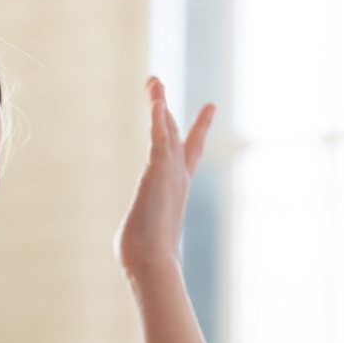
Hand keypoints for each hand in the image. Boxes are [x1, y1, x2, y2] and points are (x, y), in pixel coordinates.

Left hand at [115, 77, 213, 275]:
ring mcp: (169, 172)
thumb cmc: (146, 255)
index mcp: (175, 188)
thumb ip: (145, 231)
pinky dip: (158, 119)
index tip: (210, 108)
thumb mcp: (144, 235)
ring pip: (164, 130)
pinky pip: (158, 138)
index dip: (196, 129)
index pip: (187, 152)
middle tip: (158, 83)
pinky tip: (156, 101)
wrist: (151, 261)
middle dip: (165, 108)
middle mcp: (176, 176)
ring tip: (152, 81)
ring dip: (157, 104)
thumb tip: (134, 254)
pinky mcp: (158, 171)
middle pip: (173, 133)